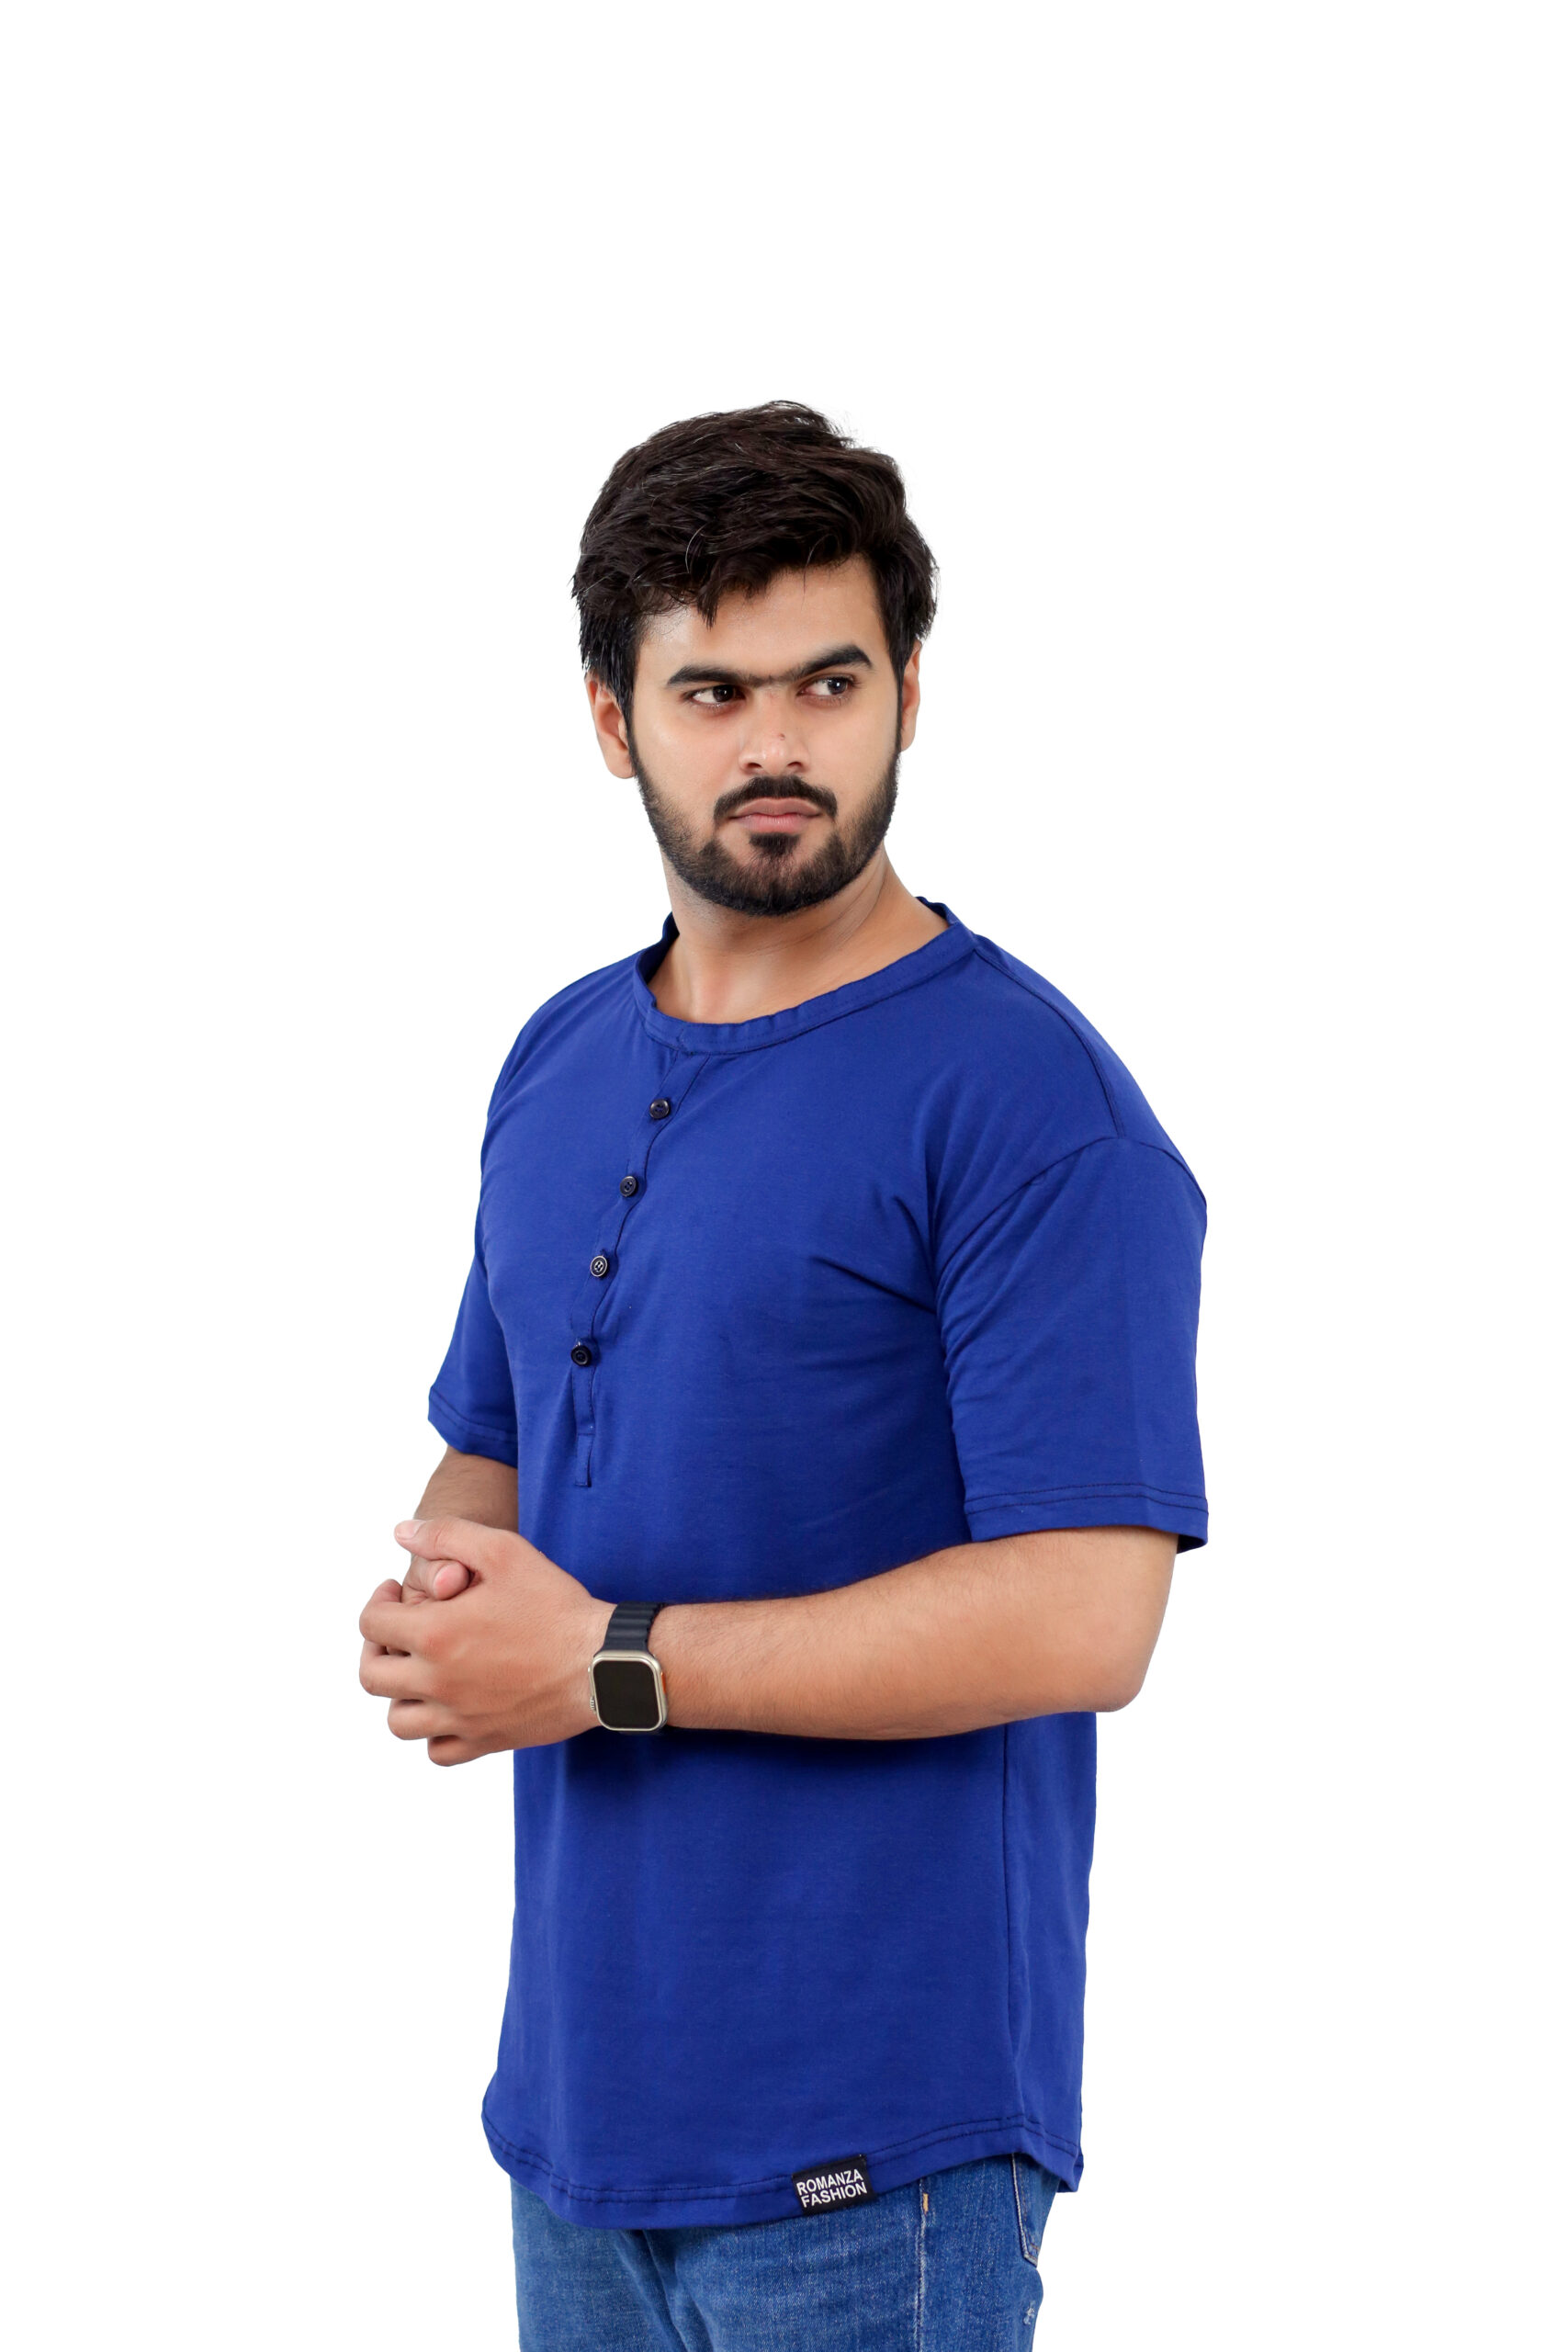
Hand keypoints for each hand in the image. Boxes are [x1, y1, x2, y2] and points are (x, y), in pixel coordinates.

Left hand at [359, 1518, 613, 1764]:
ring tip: (419, 1673)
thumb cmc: (556, 1604)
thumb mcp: (504, 1551)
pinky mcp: (486, 1740)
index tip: (395, 1593)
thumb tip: (401, 1532)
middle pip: (372, 1676)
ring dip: (399, 1695)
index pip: (371, 1624)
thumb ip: (446, 1535)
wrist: (603, 1661)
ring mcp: (461, 1717)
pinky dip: (433, 1733)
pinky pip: (438, 1752)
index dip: (377, 1601)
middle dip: (376, 1649)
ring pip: (398, 1722)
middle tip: (398, 1633)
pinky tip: (449, 1708)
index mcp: (436, 1635)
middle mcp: (439, 1683)